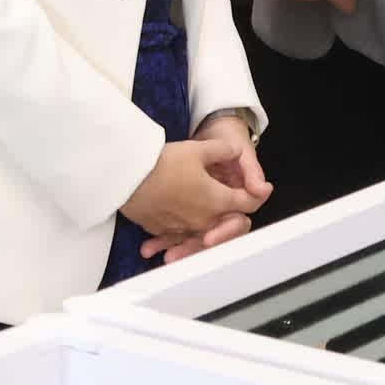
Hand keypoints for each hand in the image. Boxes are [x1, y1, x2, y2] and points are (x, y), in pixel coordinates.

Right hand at [124, 118, 268, 244]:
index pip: (248, 203)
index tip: (256, 189)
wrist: (128, 176)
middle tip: (228, 201)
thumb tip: (234, 150)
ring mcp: (182, 228)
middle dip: (230, 213)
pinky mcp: (162, 230)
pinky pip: (177, 235)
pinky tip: (173, 218)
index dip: (255, 195)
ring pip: (201, 232)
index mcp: (217, 201)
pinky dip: (178, 232)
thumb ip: (222, 150)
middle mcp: (203, 220)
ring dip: (204, 227)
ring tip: (200, 214)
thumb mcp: (198, 149)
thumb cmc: (164, 162)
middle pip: (226, 222)